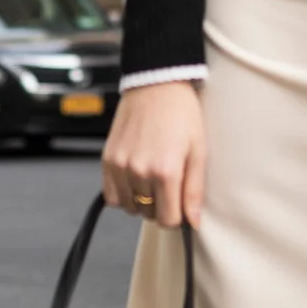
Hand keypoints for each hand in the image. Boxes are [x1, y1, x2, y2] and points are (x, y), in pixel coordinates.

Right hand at [104, 80, 207, 228]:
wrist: (156, 84)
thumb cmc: (182, 114)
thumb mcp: (198, 151)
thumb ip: (194, 190)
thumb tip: (193, 223)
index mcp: (165, 171)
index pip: (168, 219)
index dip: (178, 216)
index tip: (181, 204)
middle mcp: (139, 171)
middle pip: (148, 214)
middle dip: (160, 206)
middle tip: (169, 185)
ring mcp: (120, 165)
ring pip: (130, 207)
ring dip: (141, 201)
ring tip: (152, 179)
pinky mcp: (108, 159)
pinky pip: (111, 195)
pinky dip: (123, 194)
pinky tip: (136, 179)